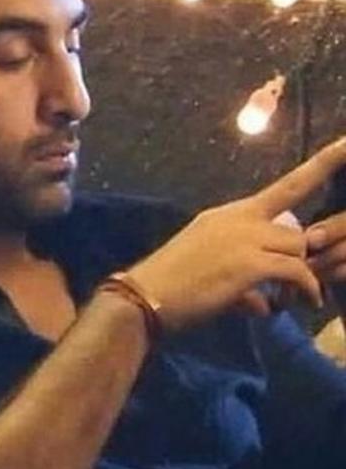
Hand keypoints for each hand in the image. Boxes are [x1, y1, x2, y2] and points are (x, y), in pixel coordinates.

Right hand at [125, 137, 345, 332]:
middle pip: (296, 232)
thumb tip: (264, 300)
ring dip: (300, 279)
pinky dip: (303, 290)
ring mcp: (245, 238)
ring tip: (286, 301)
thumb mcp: (209, 264)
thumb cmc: (170, 284)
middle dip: (299, 261)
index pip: (287, 185)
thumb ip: (243, 271)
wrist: (145, 297)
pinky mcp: (250, 263)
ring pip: (298, 251)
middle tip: (295, 290)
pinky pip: (296, 272)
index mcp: (229, 214)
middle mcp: (239, 218)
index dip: (324, 163)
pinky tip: (293, 305)